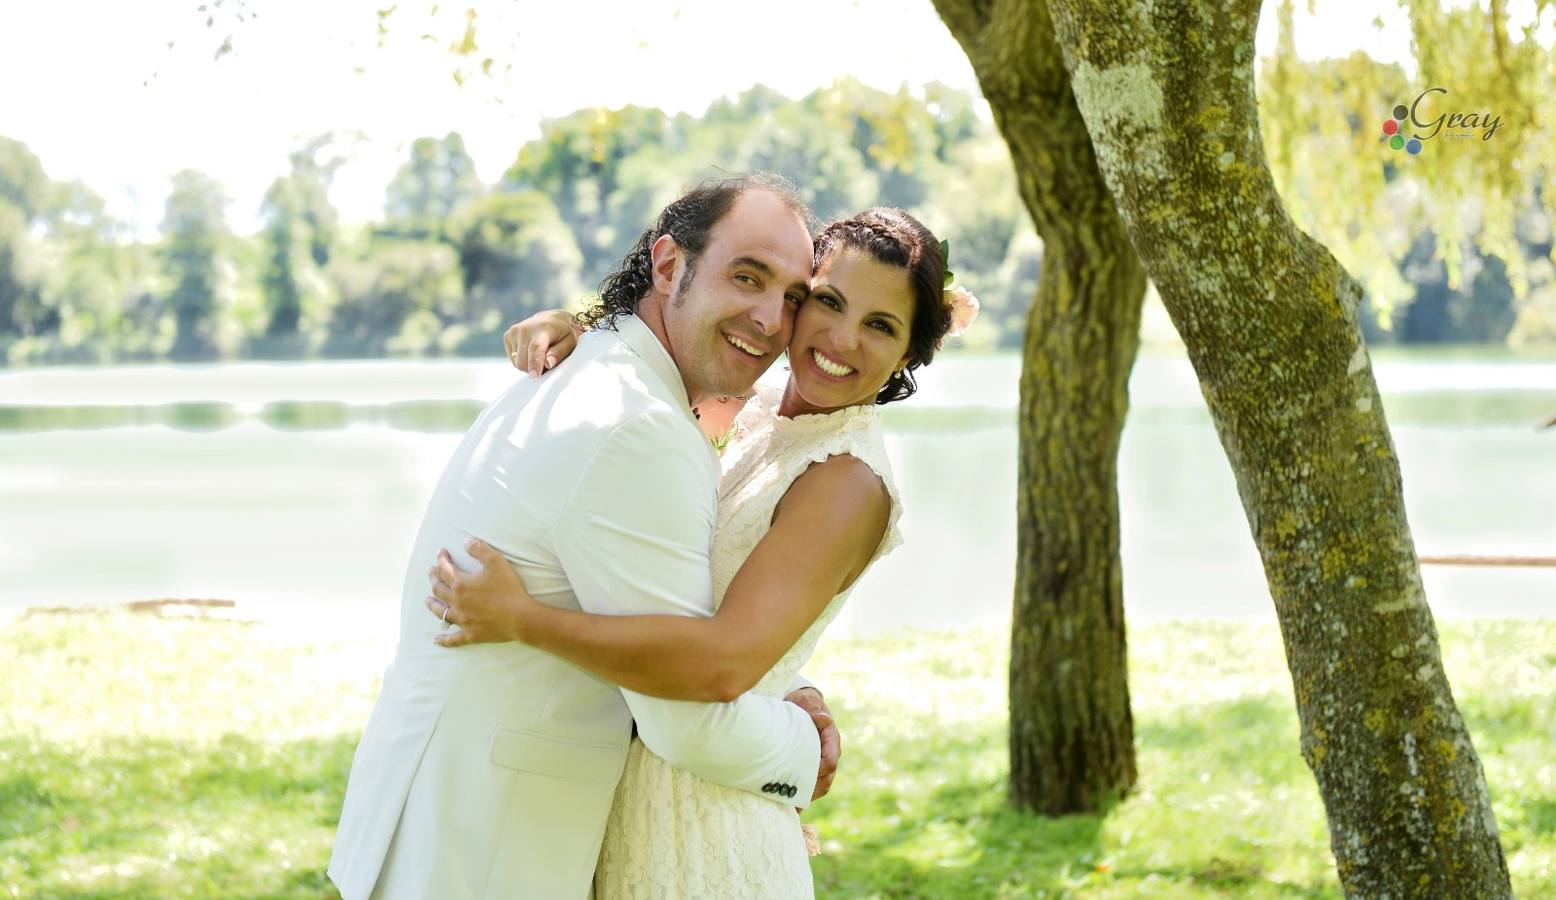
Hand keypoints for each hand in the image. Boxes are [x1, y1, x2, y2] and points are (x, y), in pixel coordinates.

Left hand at [425, 539, 538, 646]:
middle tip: (431, 571)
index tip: (441, 552)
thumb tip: (465, 542)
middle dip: (433, 578)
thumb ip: (479, 549)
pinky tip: (435, 640)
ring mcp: (462, 620)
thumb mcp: (497, 562)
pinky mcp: (470, 634)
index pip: (445, 568)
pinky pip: (452, 639)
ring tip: (427, 600)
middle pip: (438, 589)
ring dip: (432, 605)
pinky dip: (443, 640)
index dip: (441, 558)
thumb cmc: (509, 589)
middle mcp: (457, 602)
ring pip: (441, 612)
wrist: (521, 617)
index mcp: (461, 584)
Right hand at [503, 310, 579, 379]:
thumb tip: (548, 363)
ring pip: (517, 362)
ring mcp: (514, 331)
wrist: (553, 319)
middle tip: (546, 363)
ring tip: (539, 354)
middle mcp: (525, 328)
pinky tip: (530, 350)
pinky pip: (513, 358)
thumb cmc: (563, 334)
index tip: (534, 377)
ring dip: (528, 364)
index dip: (535, 363)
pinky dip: (522, 359)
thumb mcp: (570, 343)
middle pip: (523, 361)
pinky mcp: (508, 335)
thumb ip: (559, 353)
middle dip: (534, 369)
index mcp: (543, 329)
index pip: (536, 348)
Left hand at [785, 687, 839, 801]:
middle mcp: (829, 754)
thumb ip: (813, 709)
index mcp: (831, 740)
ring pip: (821, 787)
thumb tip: (823, 718)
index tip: (804, 774)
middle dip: (812, 789)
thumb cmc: (803, 703)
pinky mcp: (811, 769)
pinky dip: (803, 798)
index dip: (820, 770)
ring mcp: (821, 763)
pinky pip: (812, 788)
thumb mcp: (807, 702)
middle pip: (827, 779)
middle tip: (794, 796)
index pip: (831, 761)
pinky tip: (791, 807)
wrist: (799, 706)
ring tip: (792, 806)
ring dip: (808, 796)